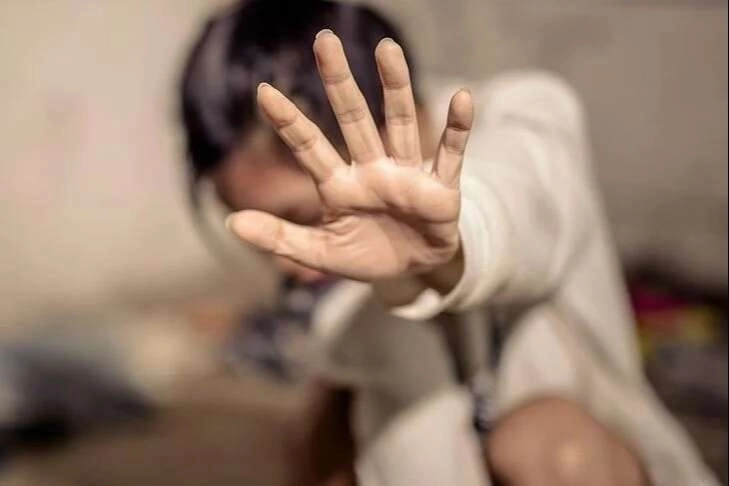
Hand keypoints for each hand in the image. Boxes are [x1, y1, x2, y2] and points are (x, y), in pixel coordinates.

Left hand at [226, 31, 472, 281]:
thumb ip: (279, 238)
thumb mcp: (320, 253)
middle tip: (323, 40)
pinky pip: (450, 154)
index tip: (263, 91)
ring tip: (387, 50)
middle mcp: (371, 170)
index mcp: (339, 186)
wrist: (412, 272)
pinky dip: (458, 129)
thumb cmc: (365, 255)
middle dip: (339, 82)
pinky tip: (461, 98)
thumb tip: (231, 223)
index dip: (288, 121)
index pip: (309, 147)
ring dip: (395, 88)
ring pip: (399, 124)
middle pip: (353, 119)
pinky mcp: (440, 188)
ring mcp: (406, 175)